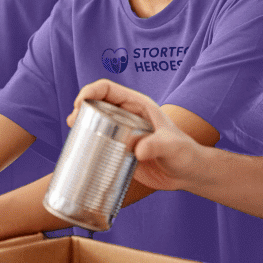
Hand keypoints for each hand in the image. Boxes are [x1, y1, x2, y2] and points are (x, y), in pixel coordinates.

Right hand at [68, 79, 210, 191]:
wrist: (188, 173)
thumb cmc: (185, 154)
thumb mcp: (172, 147)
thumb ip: (158, 145)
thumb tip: (138, 151)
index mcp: (138, 105)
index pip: (108, 89)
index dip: (90, 91)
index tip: (79, 104)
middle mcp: (128, 116)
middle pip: (98, 103)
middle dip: (81, 107)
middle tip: (73, 121)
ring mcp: (123, 132)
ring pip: (96, 121)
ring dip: (82, 123)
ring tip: (73, 132)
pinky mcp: (121, 149)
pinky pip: (100, 140)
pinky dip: (88, 141)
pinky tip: (81, 149)